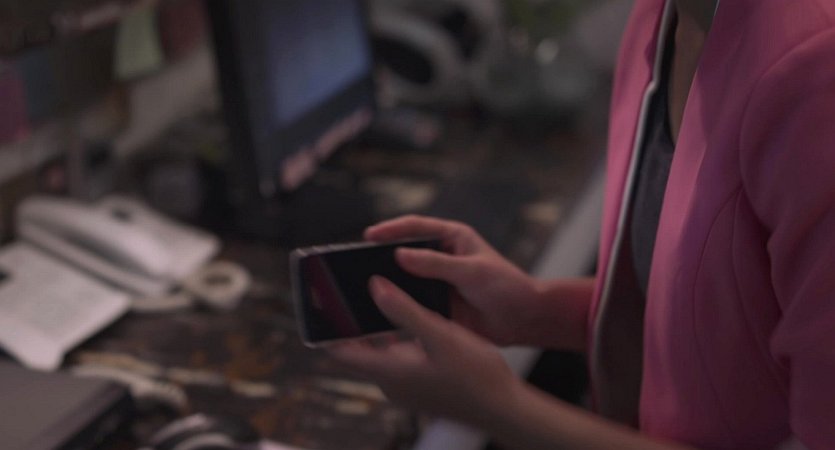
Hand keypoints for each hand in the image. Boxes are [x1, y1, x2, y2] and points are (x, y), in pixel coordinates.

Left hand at [330, 276, 519, 425]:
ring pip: (382, 353)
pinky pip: (400, 359)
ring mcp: (407, 386)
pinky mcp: (421, 386)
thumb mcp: (439, 334)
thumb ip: (404, 311)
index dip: (327, 328)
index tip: (323, 303)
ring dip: (380, 329)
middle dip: (354, 322)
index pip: (340, 351)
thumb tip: (374, 288)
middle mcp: (391, 382)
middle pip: (359, 350)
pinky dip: (399, 339)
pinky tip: (415, 317)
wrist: (505, 407)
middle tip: (353, 290)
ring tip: (384, 296)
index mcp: (389, 371)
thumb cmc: (475, 375)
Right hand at [365, 215, 544, 345]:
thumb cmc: (507, 286)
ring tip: (361, 288)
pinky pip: (412, 303)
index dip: (391, 229)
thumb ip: (437, 264)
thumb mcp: (472, 271)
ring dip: (388, 284)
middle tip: (355, 264)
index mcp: (452, 238)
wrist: (524, 319)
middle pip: (404, 254)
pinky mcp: (437, 305)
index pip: (416, 227)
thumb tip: (399, 255)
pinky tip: (380, 312)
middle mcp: (441, 257)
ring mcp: (437, 282)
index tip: (368, 235)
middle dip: (381, 258)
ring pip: (405, 280)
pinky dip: (398, 306)